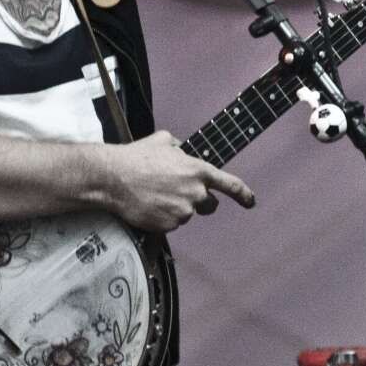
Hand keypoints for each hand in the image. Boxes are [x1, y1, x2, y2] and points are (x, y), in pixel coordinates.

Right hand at [99, 130, 254, 231]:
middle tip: (178, 193)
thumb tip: (181, 152)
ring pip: (187, 214)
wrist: (114, 177)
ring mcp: (183, 211)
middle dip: (199, 201)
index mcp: (199, 171)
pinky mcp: (169, 225)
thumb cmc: (137, 156)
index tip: (251, 202)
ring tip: (154, 195)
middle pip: (209, 205)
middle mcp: (196, 193)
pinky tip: (148, 206)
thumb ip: (180, 148)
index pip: (230, 185)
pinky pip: (171, 224)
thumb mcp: (163, 140)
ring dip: (176, 208)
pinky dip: (162, 218)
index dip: (243, 194)